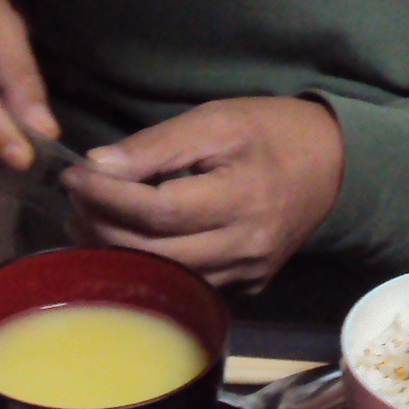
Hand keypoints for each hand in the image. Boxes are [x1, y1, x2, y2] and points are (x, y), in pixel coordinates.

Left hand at [65, 99, 343, 291]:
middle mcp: (246, 247)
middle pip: (155, 253)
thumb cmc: (272, 132)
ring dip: (119, 255)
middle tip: (74, 203)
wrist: (334, 165)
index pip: (159, 210)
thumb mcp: (216, 121)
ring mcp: (249, 274)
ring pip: (166, 279)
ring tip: (89, 223)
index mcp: (242, 199)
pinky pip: (188, 287)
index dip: (108, 198)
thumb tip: (98, 166)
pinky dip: (150, 269)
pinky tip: (127, 245)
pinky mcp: (249, 287)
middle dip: (103, 228)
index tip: (74, 177)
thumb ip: (156, 145)